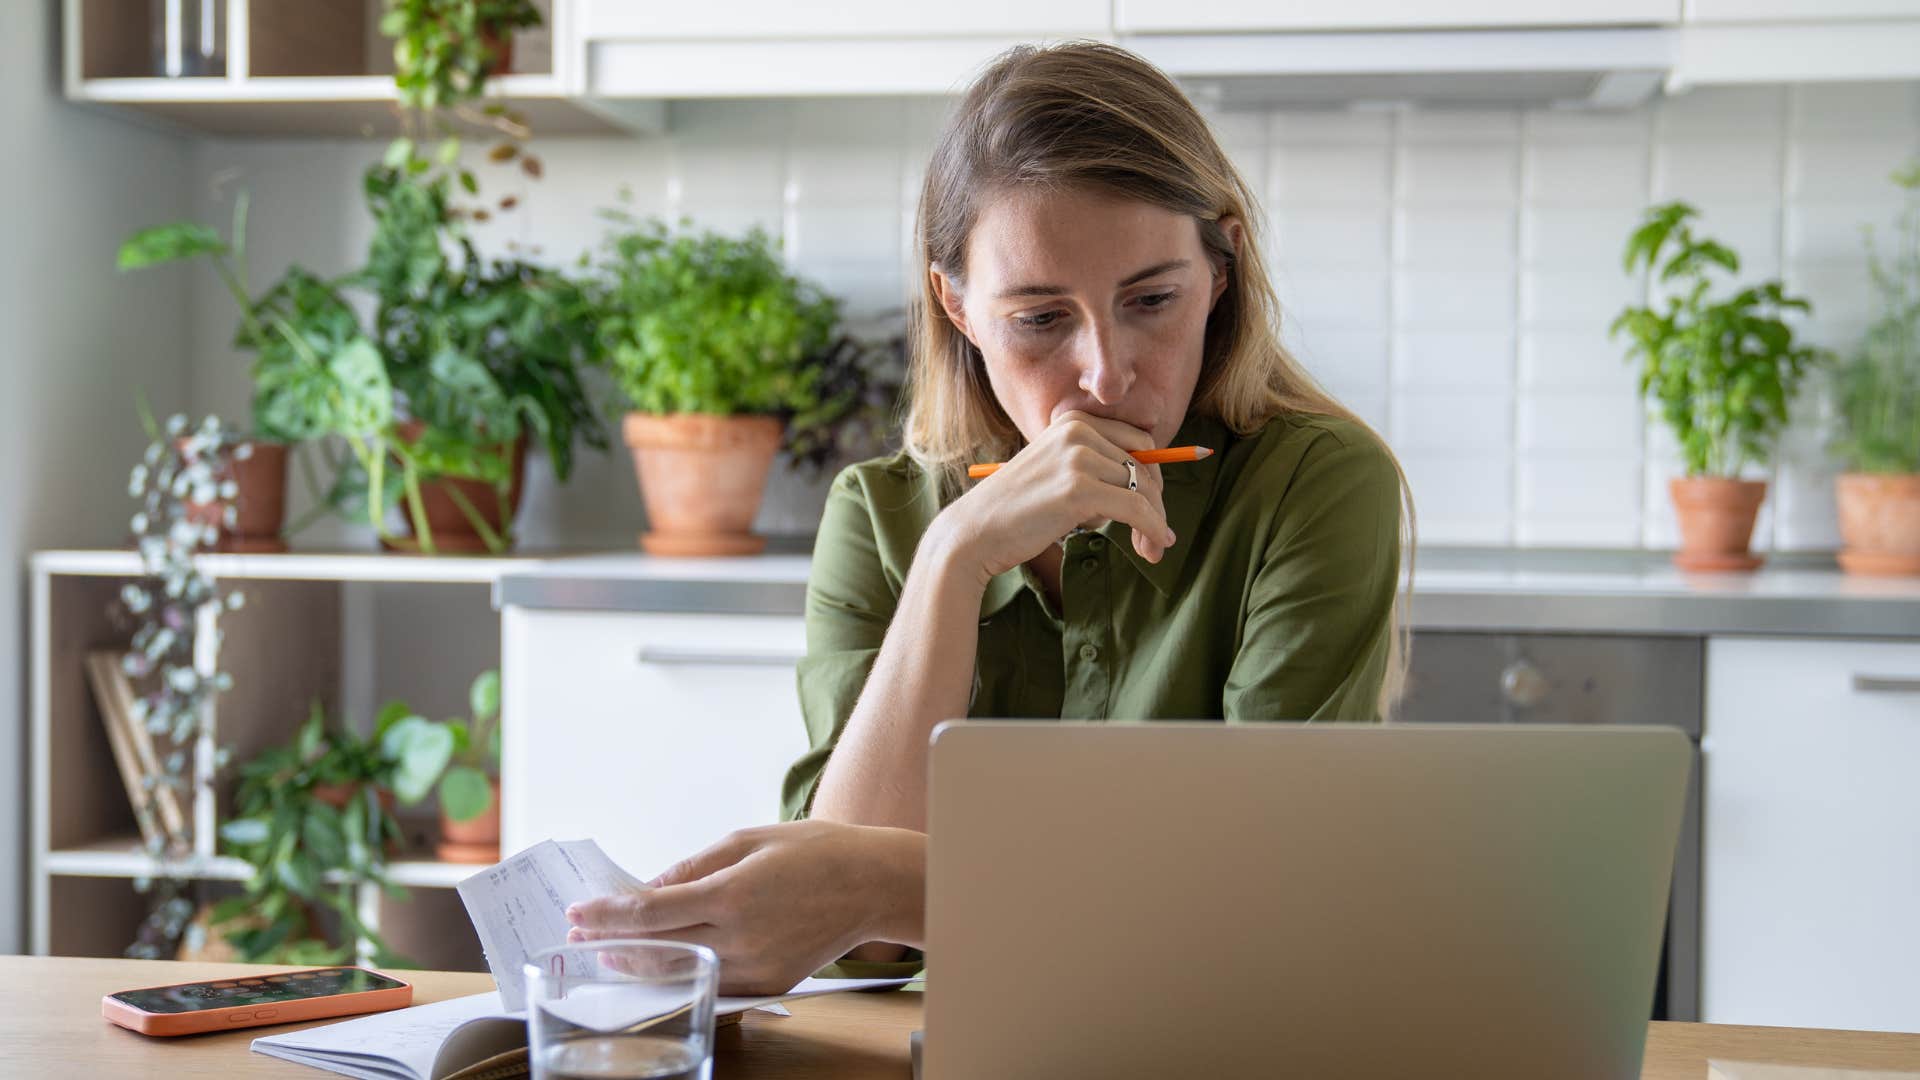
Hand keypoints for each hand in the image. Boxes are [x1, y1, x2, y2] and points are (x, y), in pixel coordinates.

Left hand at [564, 820, 925, 995]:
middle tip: (581, 932)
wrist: (873, 886)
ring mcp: (755, 968)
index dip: (607, 914)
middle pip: (657, 948)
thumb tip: (650, 888)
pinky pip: (713, 981)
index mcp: (733, 895)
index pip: (650, 912)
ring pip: (681, 972)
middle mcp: (741, 938)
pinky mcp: (769, 985)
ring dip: (640, 962)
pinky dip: (682, 972)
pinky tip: (660, 962)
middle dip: (612, 941)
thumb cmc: (815, 852)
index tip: (578, 911)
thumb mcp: (748, 840)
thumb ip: (693, 867)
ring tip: (611, 951)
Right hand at [938, 410, 1175, 579]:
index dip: (1153, 478)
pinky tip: (1155, 546)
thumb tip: (1152, 484)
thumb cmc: (1016, 511)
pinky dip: (1153, 529)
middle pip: (1145, 466)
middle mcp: (1078, 431)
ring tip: (1153, 549)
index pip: (1139, 443)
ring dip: (1155, 523)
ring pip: (1144, 489)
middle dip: (1157, 503)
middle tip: (1160, 536)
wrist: (974, 532)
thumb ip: (1095, 467)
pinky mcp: (1079, 490)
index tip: (1154, 509)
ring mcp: (1078, 458)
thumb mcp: (1056, 472)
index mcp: (1073, 422)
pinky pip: (1136, 509)